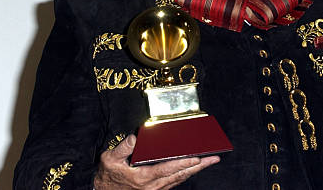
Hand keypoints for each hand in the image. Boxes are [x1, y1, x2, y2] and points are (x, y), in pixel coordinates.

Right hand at [94, 134, 219, 189]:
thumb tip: (135, 137)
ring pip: (180, 179)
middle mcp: (153, 185)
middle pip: (180, 174)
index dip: (184, 163)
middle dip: (198, 166)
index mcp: (144, 177)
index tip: (197, 158)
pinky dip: (186, 174)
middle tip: (214, 158)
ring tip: (210, 161)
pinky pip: (175, 182)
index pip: (168, 169)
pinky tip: (194, 168)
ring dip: (195, 170)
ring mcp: (156, 189)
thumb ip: (122, 148)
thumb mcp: (110, 159)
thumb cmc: (109, 175)